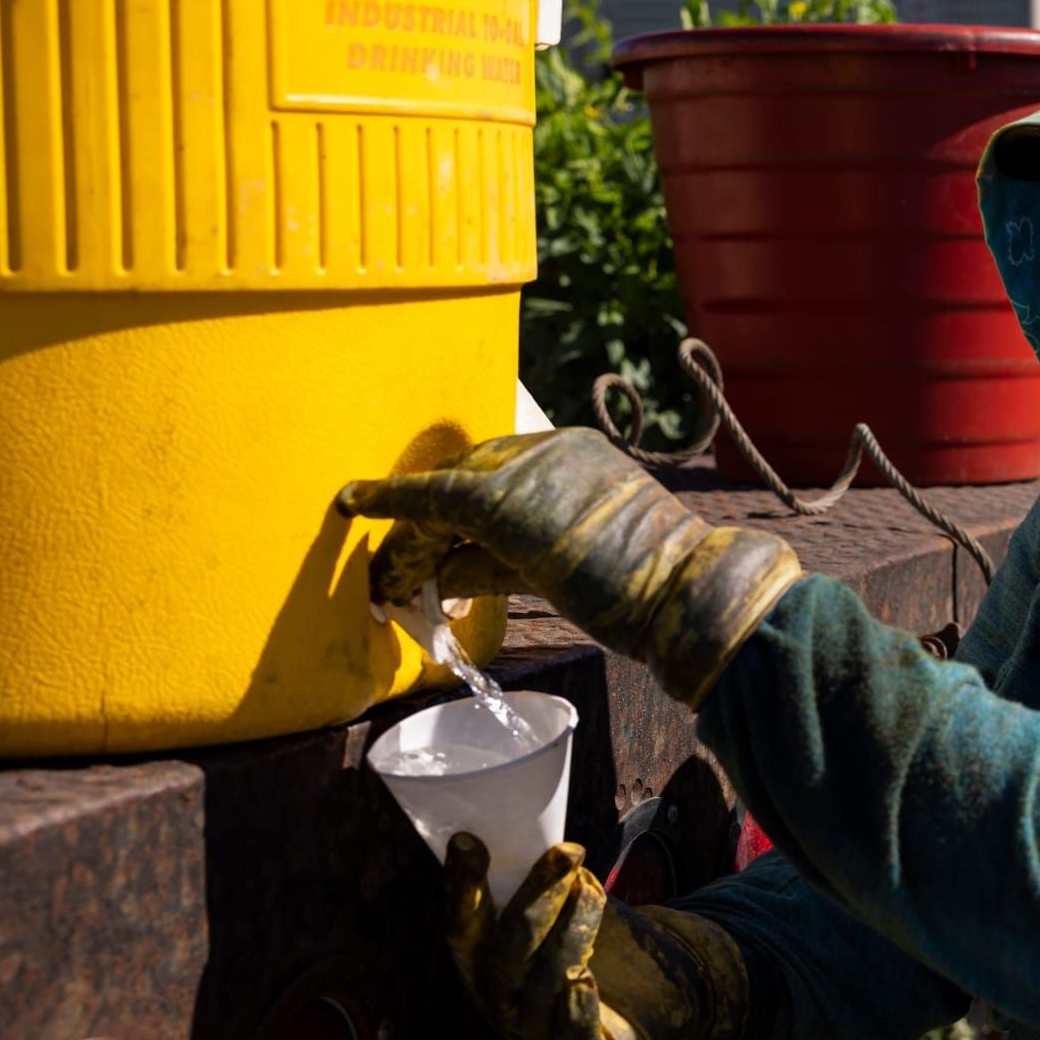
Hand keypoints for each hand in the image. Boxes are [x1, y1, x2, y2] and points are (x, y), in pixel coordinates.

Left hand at [336, 429, 801, 708]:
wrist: (684, 590)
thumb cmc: (646, 592)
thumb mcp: (571, 567)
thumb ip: (504, 564)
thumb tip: (438, 578)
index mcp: (581, 454)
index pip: (499, 470)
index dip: (457, 510)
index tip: (433, 540)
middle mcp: (552, 448)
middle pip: (467, 473)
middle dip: (427, 520)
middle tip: (398, 567)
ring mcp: (529, 468)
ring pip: (446, 490)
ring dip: (408, 533)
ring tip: (382, 576)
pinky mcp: (502, 500)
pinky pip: (430, 497)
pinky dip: (388, 500)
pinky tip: (355, 503)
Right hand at [444, 833, 747, 1039]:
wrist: (654, 1006)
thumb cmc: (598, 950)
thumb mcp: (567, 914)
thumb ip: (550, 885)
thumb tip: (547, 830)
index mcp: (486, 967)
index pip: (463, 931)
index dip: (461, 891)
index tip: (470, 841)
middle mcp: (503, 1006)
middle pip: (505, 957)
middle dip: (534, 901)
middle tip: (567, 853)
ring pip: (544, 987)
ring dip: (570, 934)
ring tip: (593, 890)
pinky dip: (576, 1014)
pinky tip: (584, 982)